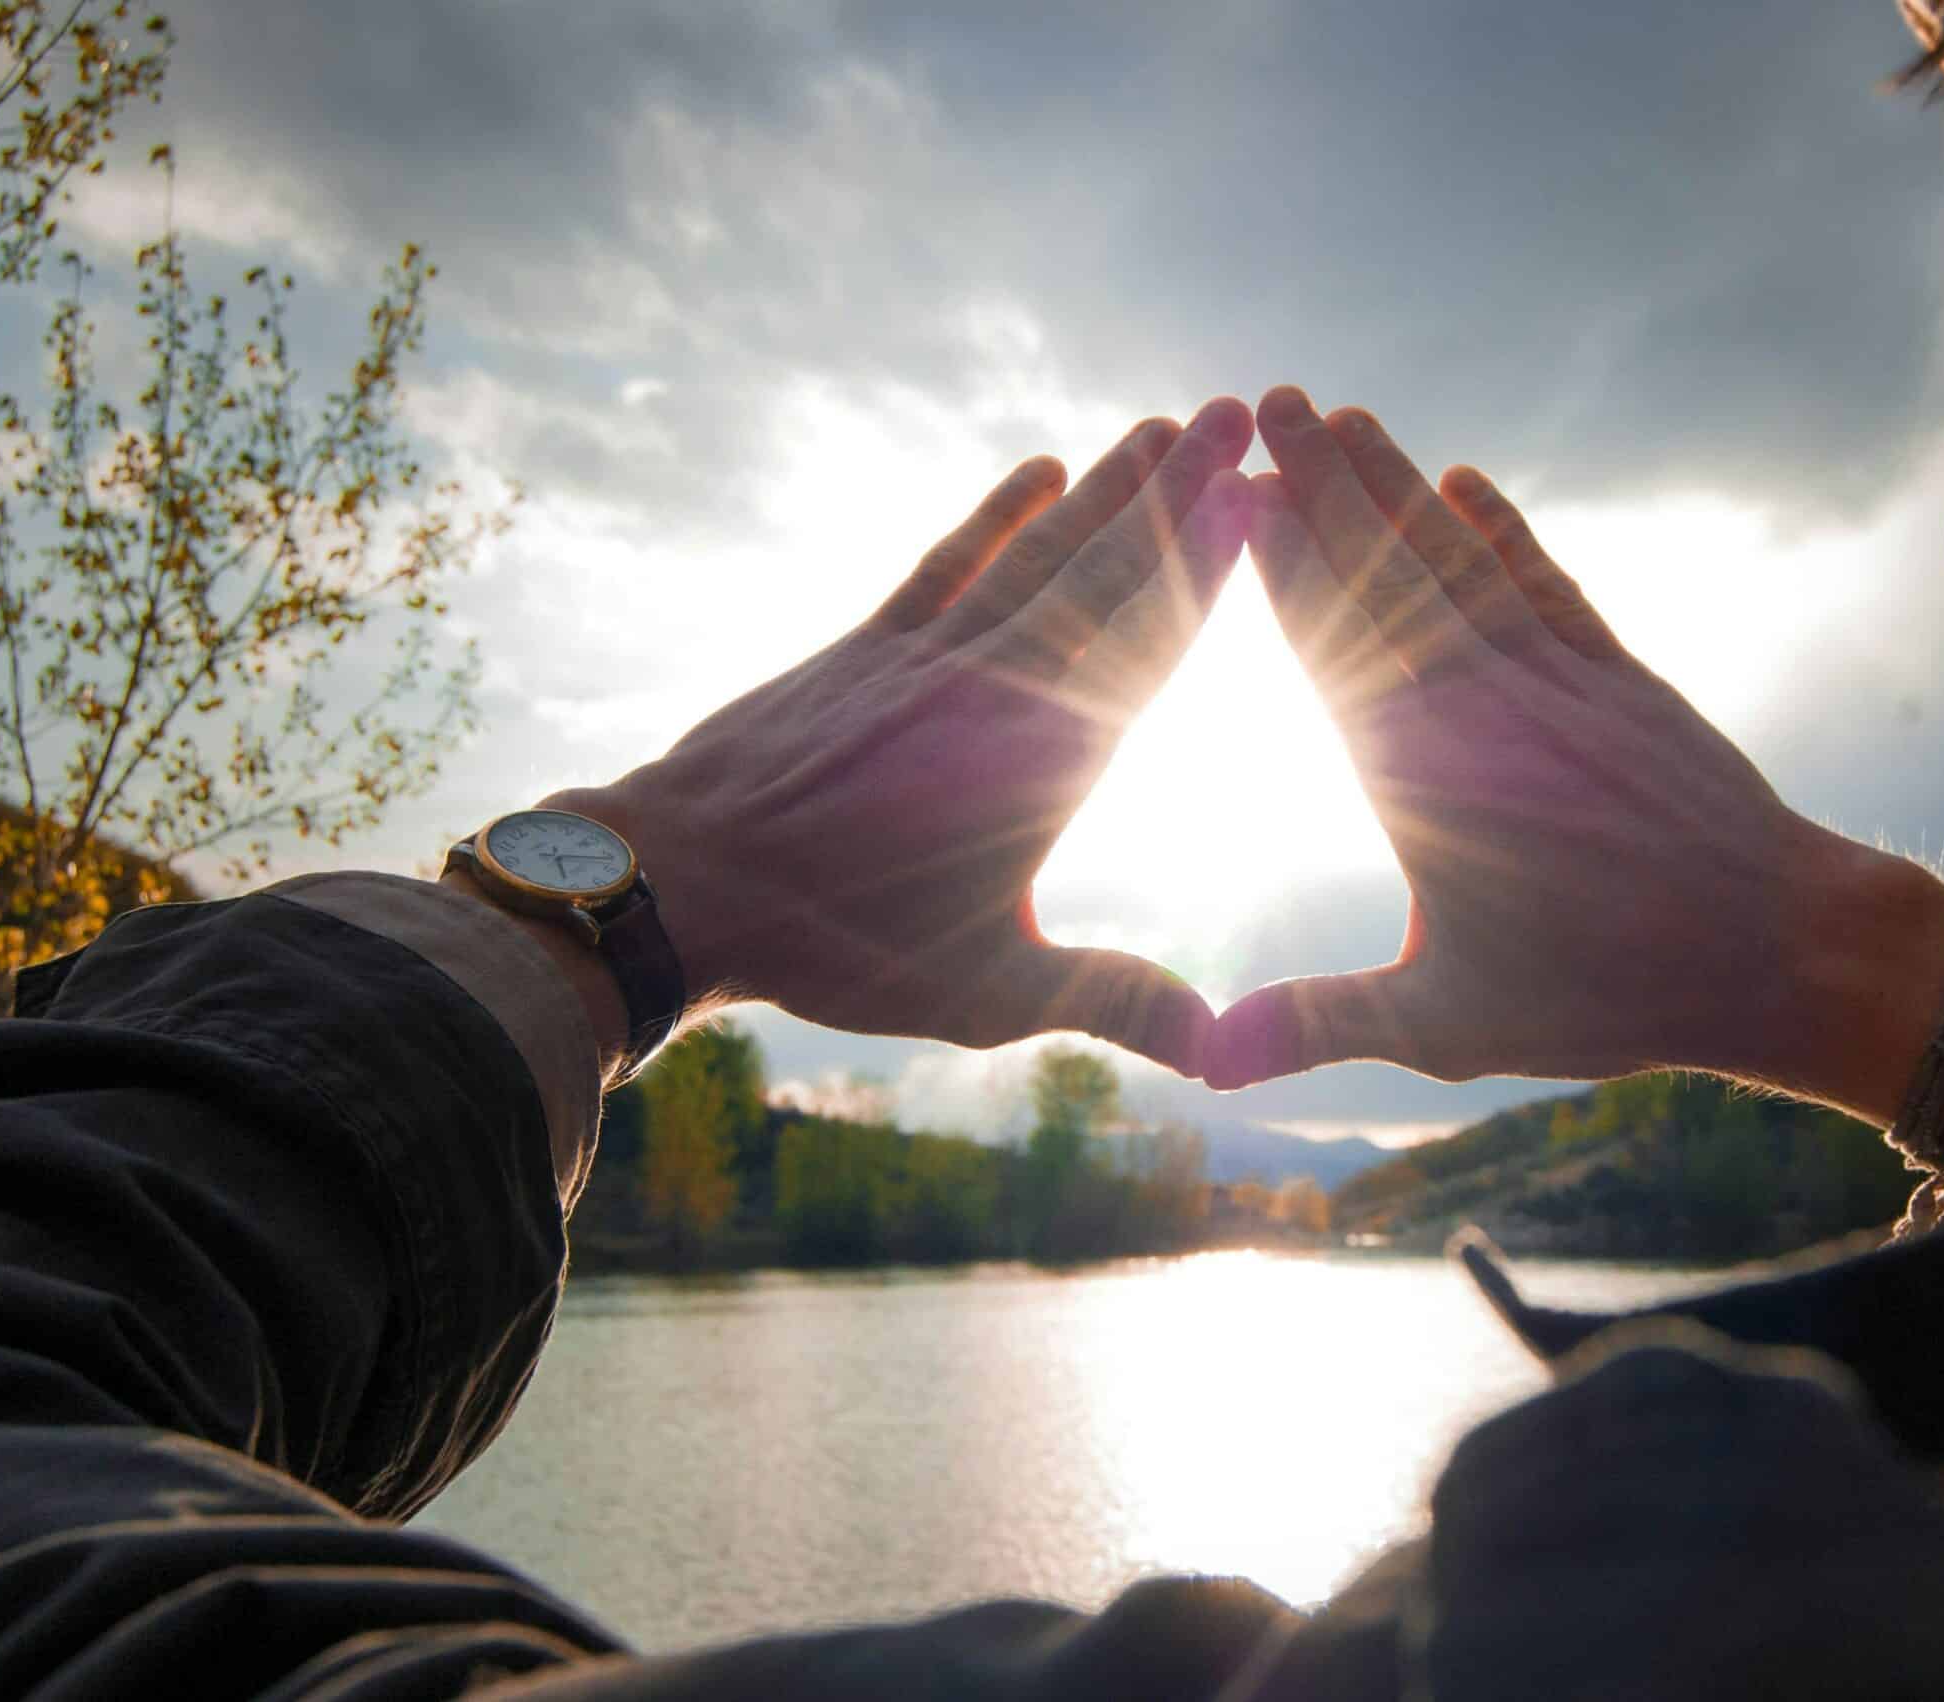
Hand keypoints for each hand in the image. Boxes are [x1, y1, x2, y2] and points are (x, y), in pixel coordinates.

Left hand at [547, 399, 1254, 1078]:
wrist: (681, 882)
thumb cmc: (839, 946)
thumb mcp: (988, 993)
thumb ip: (1110, 999)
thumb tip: (1219, 1049)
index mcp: (1042, 760)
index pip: (1147, 642)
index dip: (1208, 566)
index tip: (1261, 494)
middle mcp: (994, 684)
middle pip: (1105, 569)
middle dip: (1178, 489)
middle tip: (1241, 413)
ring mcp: (927, 654)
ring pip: (1037, 550)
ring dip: (1107, 485)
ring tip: (1166, 425)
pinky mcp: (867, 647)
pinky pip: (950, 560)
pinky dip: (999, 514)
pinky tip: (1043, 467)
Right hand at [1206, 388, 1943, 1111]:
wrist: (1779, 950)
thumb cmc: (1606, 996)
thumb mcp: (1443, 1027)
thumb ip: (1316, 1022)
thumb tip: (1202, 1061)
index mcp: (1426, 777)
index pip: (1335, 646)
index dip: (1283, 565)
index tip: (1235, 492)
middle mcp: (1486, 705)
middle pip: (1390, 573)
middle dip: (1326, 484)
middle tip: (1270, 405)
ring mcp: (1558, 680)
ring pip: (1461, 561)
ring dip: (1400, 486)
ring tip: (1344, 418)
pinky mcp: (1620, 679)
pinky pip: (1545, 583)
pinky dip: (1501, 532)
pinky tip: (1463, 484)